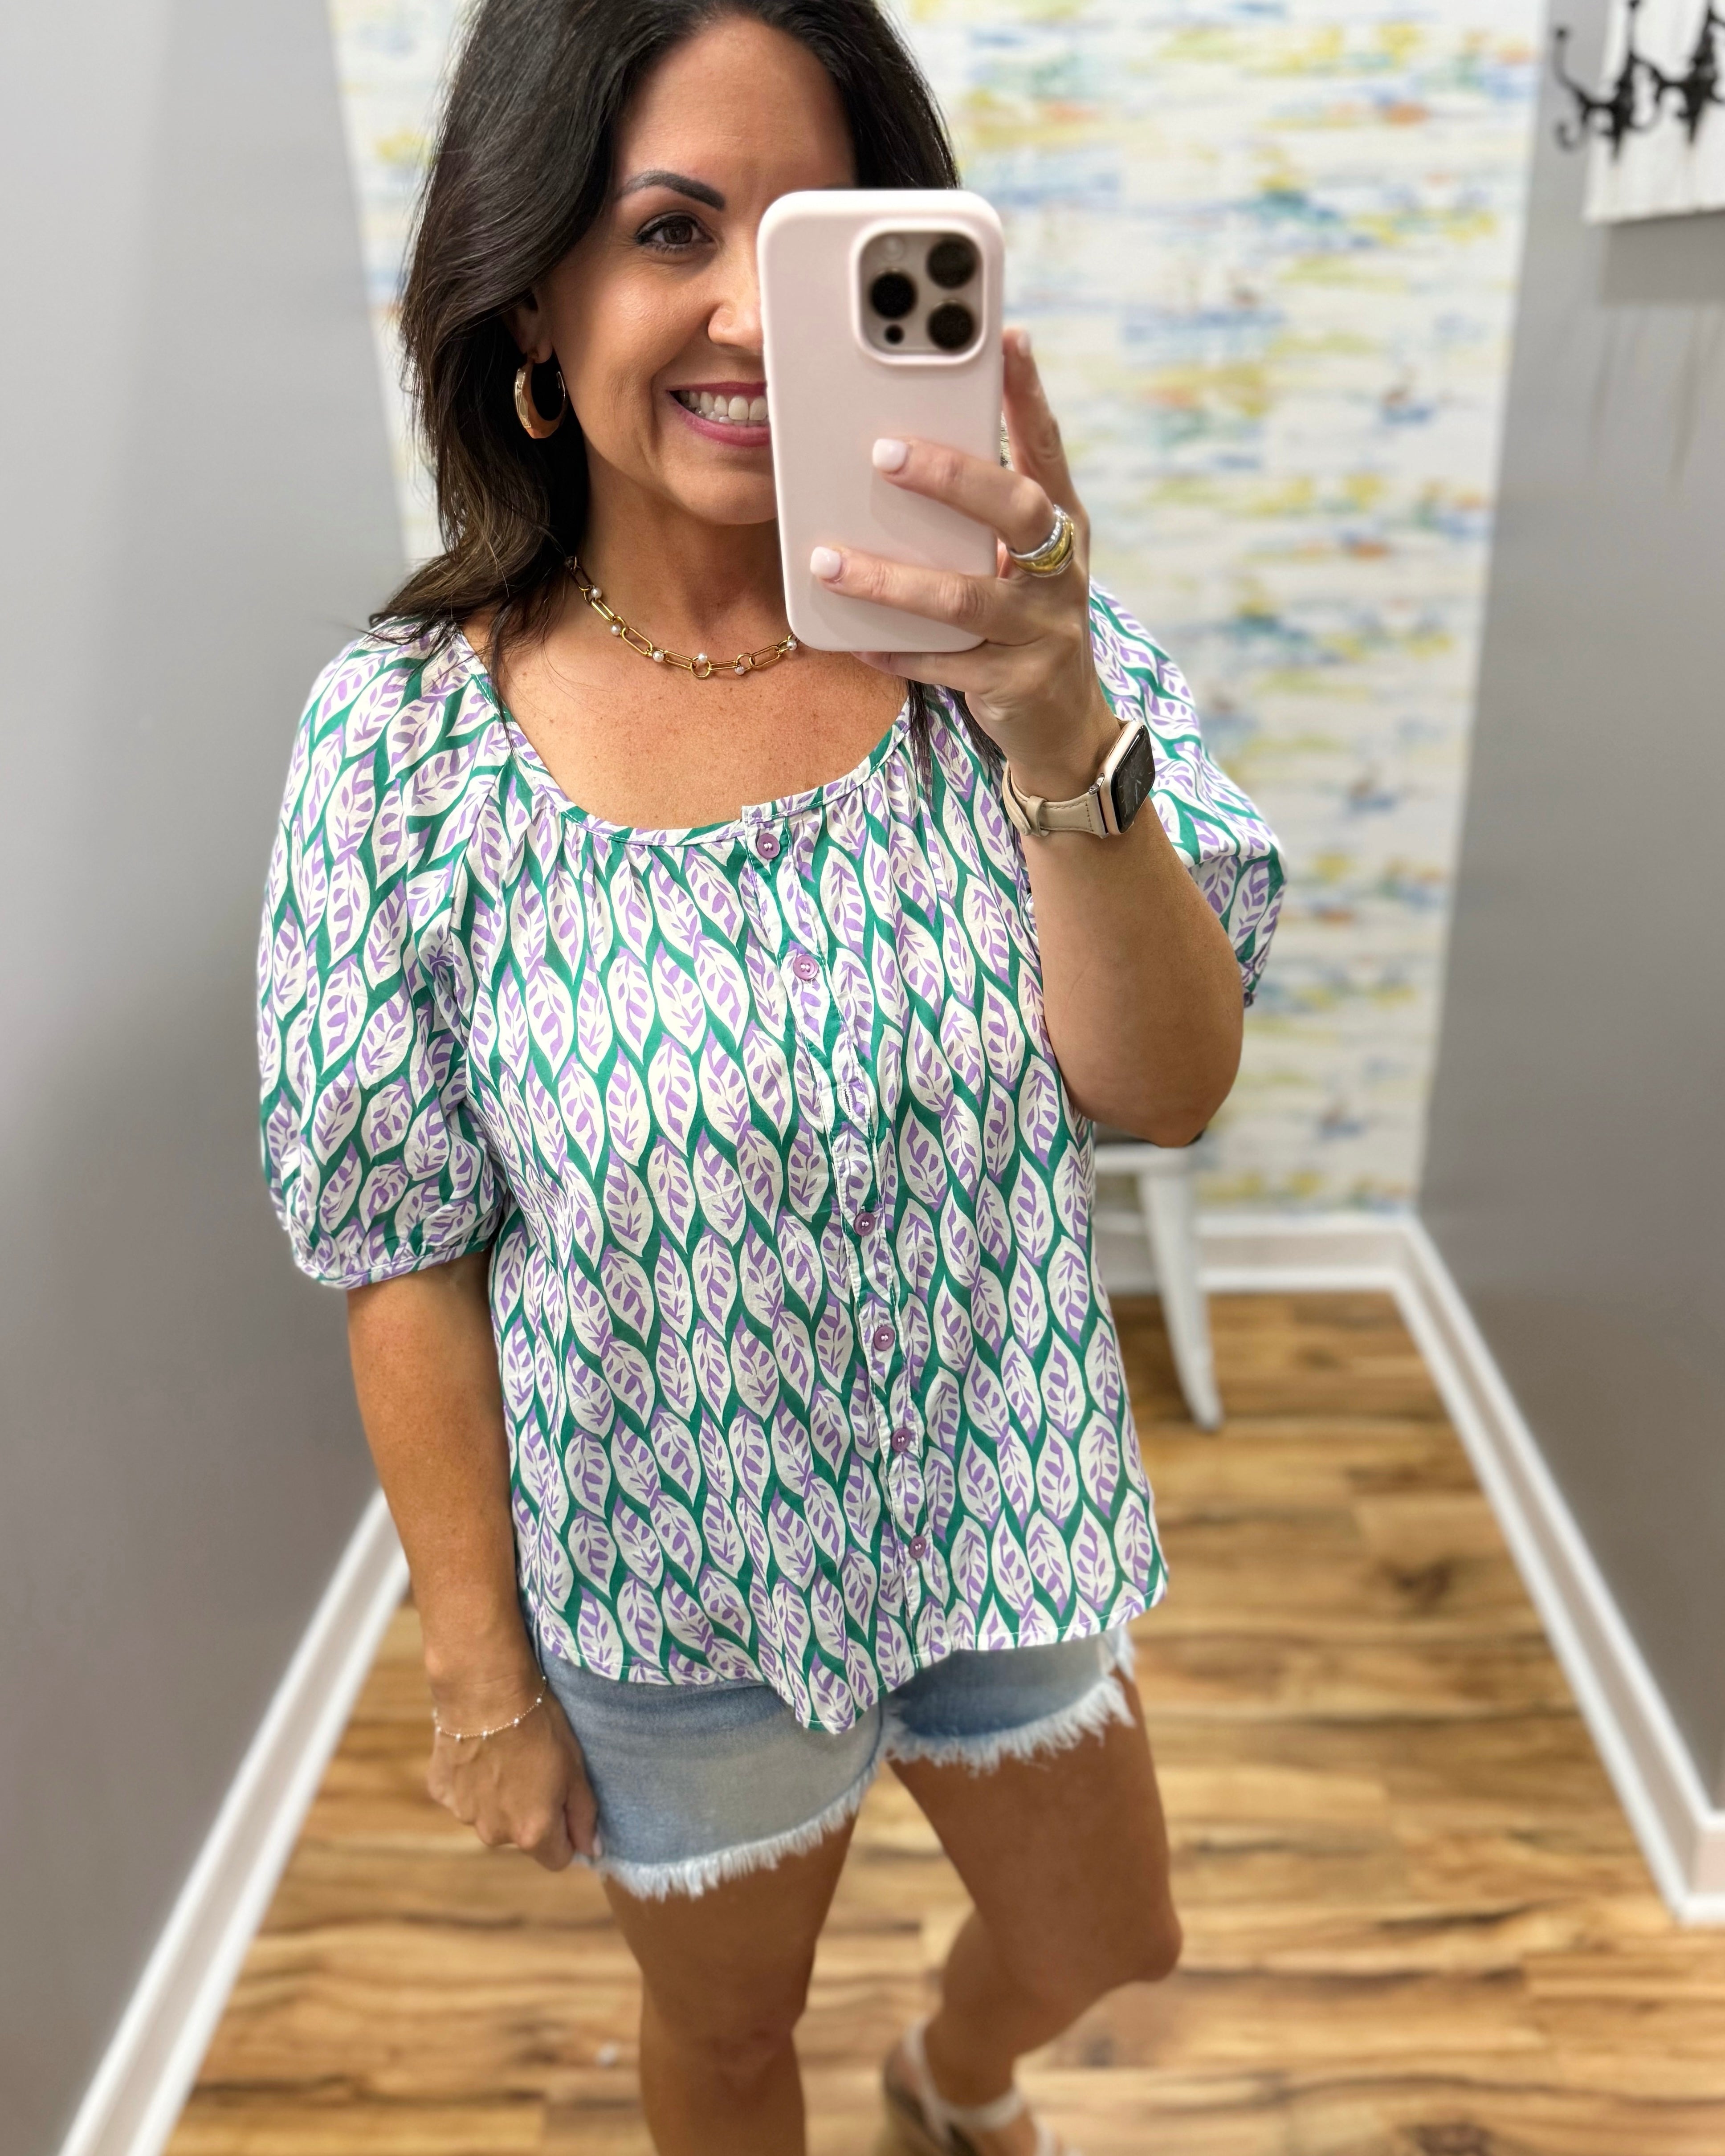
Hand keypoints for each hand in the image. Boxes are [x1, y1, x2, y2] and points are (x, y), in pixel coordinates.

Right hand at [426, 1672, 599, 1870]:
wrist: (486, 1691)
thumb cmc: (539, 1726)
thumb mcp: (576, 1768)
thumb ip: (584, 1816)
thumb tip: (591, 1851)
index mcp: (533, 1833)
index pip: (558, 1858)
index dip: (566, 1833)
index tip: (565, 1803)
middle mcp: (495, 1834)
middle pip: (522, 1836)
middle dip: (532, 1811)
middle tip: (535, 1768)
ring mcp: (464, 1814)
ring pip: (491, 1815)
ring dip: (499, 1796)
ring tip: (506, 1755)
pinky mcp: (441, 1792)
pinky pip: (463, 1795)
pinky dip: (473, 1781)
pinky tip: (480, 1751)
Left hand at [811, 327, 1117, 802]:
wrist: (1064, 725)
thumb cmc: (1024, 622)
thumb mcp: (1016, 561)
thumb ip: (979, 515)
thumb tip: (897, 449)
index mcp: (1065, 526)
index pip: (1048, 448)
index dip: (1030, 394)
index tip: (1007, 337)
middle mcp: (1064, 572)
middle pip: (1018, 511)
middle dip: (952, 477)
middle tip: (884, 450)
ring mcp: (1044, 631)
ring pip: (966, 599)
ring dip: (892, 579)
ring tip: (828, 560)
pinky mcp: (1017, 684)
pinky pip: (946, 665)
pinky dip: (896, 651)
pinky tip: (851, 640)